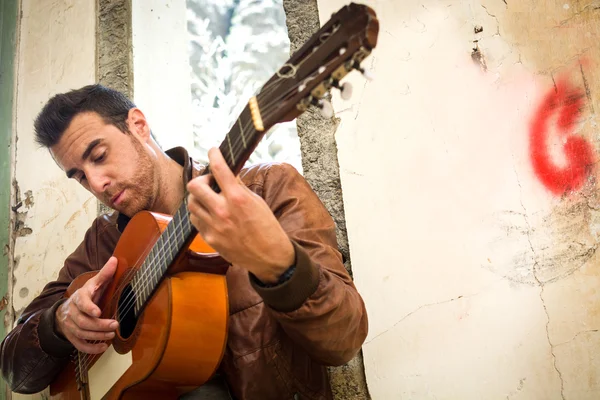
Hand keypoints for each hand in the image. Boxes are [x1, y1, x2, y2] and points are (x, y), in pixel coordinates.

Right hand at [55, 257, 118, 353]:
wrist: (64, 310)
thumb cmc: (85, 296)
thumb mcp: (93, 284)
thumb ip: (104, 274)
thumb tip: (115, 259)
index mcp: (79, 298)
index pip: (81, 302)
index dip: (88, 307)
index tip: (98, 311)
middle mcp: (72, 313)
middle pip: (83, 322)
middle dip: (99, 325)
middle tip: (115, 325)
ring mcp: (70, 326)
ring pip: (81, 334)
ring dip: (97, 336)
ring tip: (111, 335)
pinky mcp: (71, 336)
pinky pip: (79, 345)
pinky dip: (91, 349)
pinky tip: (103, 347)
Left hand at [187, 148, 294, 282]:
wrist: (269, 256)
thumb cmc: (267, 227)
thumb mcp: (257, 202)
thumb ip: (239, 188)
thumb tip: (227, 174)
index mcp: (237, 198)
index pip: (219, 169)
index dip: (214, 154)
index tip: (213, 150)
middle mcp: (222, 211)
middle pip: (194, 186)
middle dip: (201, 179)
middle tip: (210, 182)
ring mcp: (214, 226)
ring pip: (191, 203)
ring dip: (198, 197)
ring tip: (210, 198)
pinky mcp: (210, 238)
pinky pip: (196, 220)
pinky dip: (200, 213)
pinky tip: (210, 213)